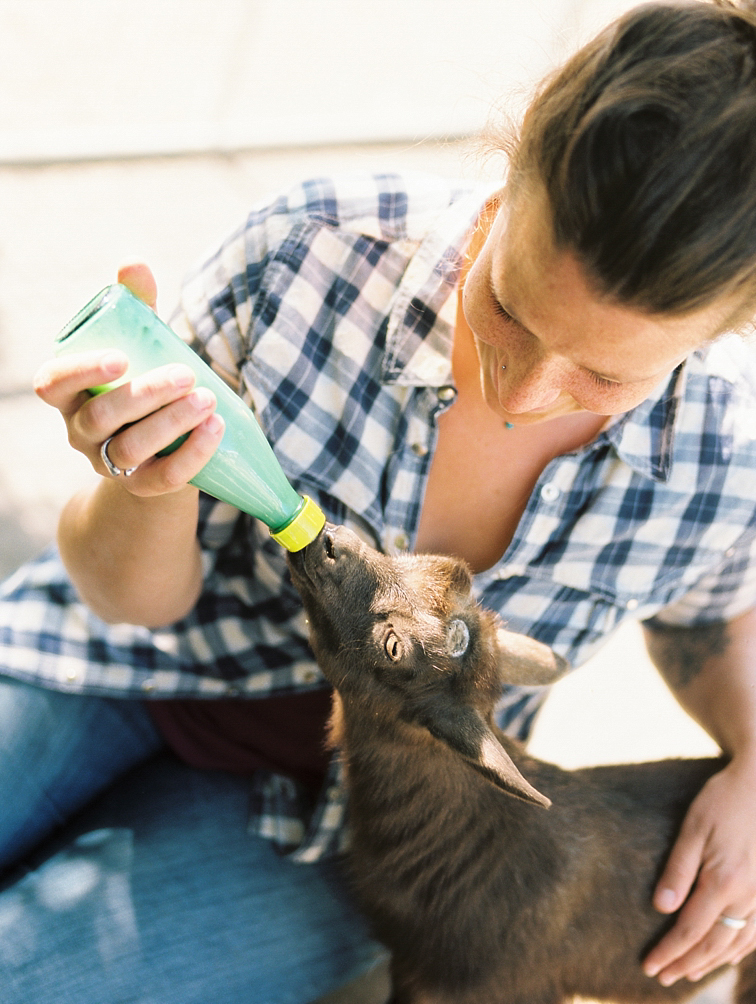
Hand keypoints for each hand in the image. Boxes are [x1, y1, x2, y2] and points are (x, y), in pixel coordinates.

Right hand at [33, 264, 224, 494]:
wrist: (161, 451)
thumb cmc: (144, 384)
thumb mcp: (139, 346)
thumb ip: (134, 308)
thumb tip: (133, 263)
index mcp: (70, 395)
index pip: (53, 384)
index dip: (81, 370)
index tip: (121, 357)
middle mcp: (81, 432)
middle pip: (101, 416)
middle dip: (144, 395)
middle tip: (186, 374)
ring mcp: (109, 464)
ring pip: (130, 448)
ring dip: (171, 423)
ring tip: (208, 400)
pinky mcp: (143, 488)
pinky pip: (163, 478)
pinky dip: (192, 455)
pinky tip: (215, 429)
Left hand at [643, 758, 755, 984]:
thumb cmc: (724, 800)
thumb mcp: (693, 827)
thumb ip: (678, 869)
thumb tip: (661, 908)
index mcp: (724, 881)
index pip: (690, 930)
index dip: (668, 951)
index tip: (649, 966)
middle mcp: (749, 897)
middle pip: (714, 945)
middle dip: (686, 963)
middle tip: (662, 977)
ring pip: (739, 945)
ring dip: (712, 962)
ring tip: (688, 972)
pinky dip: (738, 950)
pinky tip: (726, 954)